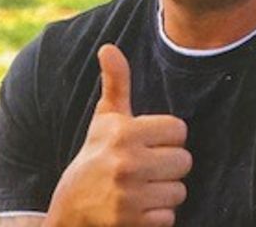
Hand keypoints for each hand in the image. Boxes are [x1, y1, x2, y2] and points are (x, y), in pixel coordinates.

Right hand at [44, 44, 191, 226]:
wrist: (71, 210)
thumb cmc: (95, 155)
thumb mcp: (105, 118)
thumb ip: (116, 81)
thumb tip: (108, 47)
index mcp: (126, 133)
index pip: (179, 129)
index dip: (167, 136)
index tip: (149, 142)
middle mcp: (127, 163)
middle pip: (184, 161)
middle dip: (169, 165)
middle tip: (146, 166)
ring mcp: (130, 196)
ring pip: (179, 190)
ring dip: (164, 191)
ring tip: (140, 187)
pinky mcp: (132, 222)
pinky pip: (169, 217)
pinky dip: (157, 216)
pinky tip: (137, 208)